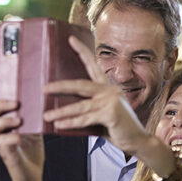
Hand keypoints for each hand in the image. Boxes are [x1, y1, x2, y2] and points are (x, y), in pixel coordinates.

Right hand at [0, 72, 44, 180]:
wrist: (33, 175)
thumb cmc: (32, 149)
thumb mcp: (34, 125)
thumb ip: (31, 112)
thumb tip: (38, 92)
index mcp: (2, 122)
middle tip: (16, 104)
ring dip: (2, 121)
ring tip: (18, 121)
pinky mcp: (5, 155)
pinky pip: (1, 144)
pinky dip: (9, 138)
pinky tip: (19, 137)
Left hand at [43, 36, 148, 152]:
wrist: (138, 141)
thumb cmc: (118, 128)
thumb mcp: (101, 115)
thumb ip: (88, 109)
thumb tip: (62, 112)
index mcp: (107, 88)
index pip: (93, 66)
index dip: (82, 51)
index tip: (70, 39)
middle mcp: (110, 91)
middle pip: (81, 85)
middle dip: (60, 86)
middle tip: (43, 88)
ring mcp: (111, 102)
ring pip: (80, 106)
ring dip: (61, 111)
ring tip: (46, 115)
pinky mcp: (111, 114)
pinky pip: (85, 119)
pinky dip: (71, 123)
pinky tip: (58, 125)